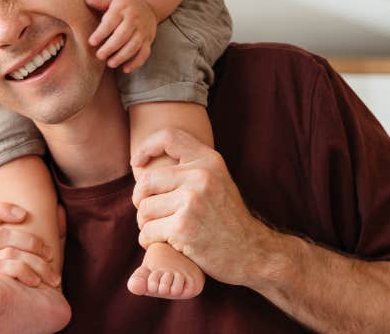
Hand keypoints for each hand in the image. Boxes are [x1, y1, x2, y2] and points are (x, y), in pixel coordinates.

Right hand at [0, 202, 63, 295]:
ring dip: (36, 266)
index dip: (1, 209)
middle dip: (32, 243)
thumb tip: (59, 209)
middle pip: (1, 235)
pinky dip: (22, 274)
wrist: (28, 329)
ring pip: (7, 256)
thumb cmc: (33, 295)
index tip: (24, 215)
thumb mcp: (41, 262)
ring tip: (51, 280)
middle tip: (51, 257)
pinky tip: (35, 284)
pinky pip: (0, 274)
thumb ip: (49, 237)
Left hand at [84, 0, 156, 72]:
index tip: (91, 42)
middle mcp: (134, 19)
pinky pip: (144, 53)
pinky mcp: (148, 39)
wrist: (147, 4)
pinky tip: (125, 69)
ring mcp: (143, 30)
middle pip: (123, 35)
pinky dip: (136, 62)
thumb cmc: (123, 4)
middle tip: (99, 56)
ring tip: (110, 64)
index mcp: (122, 8)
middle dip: (111, 47)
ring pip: (134, 45)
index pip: (111, 21)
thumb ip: (100, 1)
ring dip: (122, 56)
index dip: (101, 32)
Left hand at [131, 128, 275, 286]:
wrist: (252, 252)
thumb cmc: (227, 218)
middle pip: (146, 181)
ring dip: (145, 224)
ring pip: (144, 209)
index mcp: (209, 160)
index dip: (146, 147)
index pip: (168, 137)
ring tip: (159, 230)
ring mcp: (191, 201)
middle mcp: (201, 176)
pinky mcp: (183, 227)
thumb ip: (189, 168)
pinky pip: (147, 231)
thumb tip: (142, 164)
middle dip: (140, 200)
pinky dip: (149, 240)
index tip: (137, 163)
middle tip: (148, 213)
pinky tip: (162, 243)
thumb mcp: (216, 181)